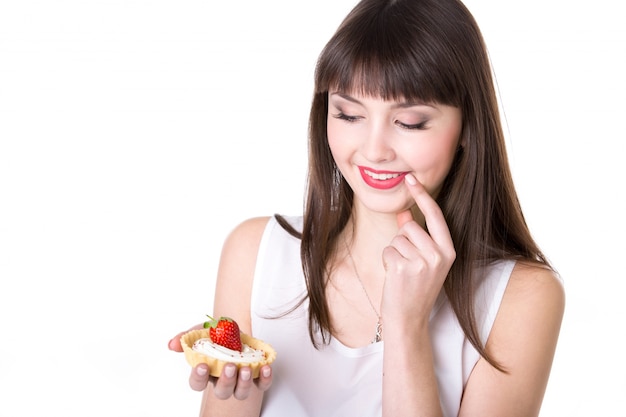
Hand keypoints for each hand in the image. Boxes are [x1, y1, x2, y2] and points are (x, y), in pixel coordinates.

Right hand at [168, 325, 272, 397]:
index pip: (197, 383)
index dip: (199, 377)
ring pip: (240, 393)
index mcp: (206, 371)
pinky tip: (266, 367)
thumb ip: (186, 337)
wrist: (236, 328)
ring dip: (244, 383)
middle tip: (229, 367)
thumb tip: (172, 344)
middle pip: (222, 392)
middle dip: (226, 381)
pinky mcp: (257, 377)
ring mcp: (240, 380)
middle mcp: (222, 380)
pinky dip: (265, 379)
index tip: (202, 365)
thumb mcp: (199, 331)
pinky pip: (262, 384)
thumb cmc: (215, 334)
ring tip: (246, 368)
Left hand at [382, 174, 455, 323]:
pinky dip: (387, 261)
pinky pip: (388, 250)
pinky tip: (395, 277)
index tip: (410, 178)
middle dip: (403, 240)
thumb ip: (416, 236)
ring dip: (394, 252)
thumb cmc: (415, 288)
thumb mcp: (423, 261)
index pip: (436, 216)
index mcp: (449, 252)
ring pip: (398, 238)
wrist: (408, 319)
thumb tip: (404, 212)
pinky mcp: (403, 267)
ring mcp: (422, 262)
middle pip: (411, 226)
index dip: (422, 195)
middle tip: (407, 264)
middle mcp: (439, 255)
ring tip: (402, 272)